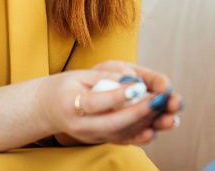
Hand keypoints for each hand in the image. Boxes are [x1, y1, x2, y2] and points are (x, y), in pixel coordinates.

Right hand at [39, 61, 181, 145]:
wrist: (47, 109)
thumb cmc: (65, 87)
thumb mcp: (79, 74)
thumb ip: (104, 76)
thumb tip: (131, 78)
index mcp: (71, 104)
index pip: (96, 102)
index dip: (118, 95)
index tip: (138, 86)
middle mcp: (81, 125)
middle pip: (113, 123)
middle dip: (139, 113)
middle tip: (160, 101)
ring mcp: (91, 136)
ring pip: (120, 134)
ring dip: (145, 123)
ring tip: (166, 112)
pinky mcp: (100, 140)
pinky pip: (122, 140)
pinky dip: (140, 135)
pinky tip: (156, 128)